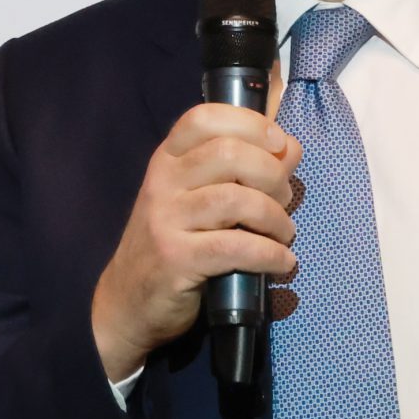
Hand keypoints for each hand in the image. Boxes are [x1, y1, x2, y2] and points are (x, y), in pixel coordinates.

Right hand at [91, 104, 300, 383]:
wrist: (128, 300)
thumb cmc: (174, 242)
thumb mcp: (199, 198)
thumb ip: (244, 169)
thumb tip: (290, 146)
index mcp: (167, 158)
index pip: (204, 117)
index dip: (249, 123)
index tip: (278, 142)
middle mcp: (163, 181)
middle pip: (228, 153)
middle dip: (272, 174)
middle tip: (283, 200)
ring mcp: (166, 219)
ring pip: (236, 199)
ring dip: (275, 217)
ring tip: (284, 234)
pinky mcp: (176, 259)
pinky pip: (235, 248)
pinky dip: (270, 254)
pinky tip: (282, 262)